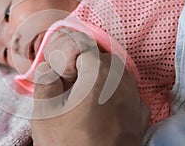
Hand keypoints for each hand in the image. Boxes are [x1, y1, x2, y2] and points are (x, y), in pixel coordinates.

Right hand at [32, 36, 149, 144]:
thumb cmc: (67, 144)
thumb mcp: (45, 113)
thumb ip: (45, 82)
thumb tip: (48, 68)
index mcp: (98, 77)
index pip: (86, 49)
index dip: (71, 56)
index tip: (62, 72)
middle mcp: (122, 85)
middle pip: (107, 60)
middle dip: (89, 64)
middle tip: (73, 80)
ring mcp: (134, 102)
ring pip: (122, 75)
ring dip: (105, 77)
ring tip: (87, 93)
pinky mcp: (140, 120)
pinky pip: (131, 95)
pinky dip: (119, 94)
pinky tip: (106, 106)